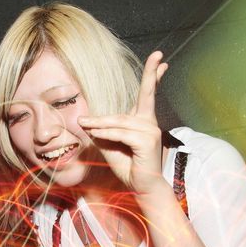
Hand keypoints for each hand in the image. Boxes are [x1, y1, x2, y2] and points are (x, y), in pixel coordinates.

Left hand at [78, 51, 167, 193]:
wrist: (141, 187)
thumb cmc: (127, 166)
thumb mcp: (110, 145)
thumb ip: (102, 131)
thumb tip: (85, 121)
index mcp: (143, 120)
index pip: (149, 93)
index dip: (154, 75)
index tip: (161, 59)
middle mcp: (149, 122)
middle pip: (137, 101)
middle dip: (140, 84)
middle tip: (142, 68)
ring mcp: (150, 130)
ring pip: (119, 122)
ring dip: (100, 125)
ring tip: (84, 125)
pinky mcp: (146, 141)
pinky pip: (121, 133)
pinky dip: (106, 134)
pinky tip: (95, 134)